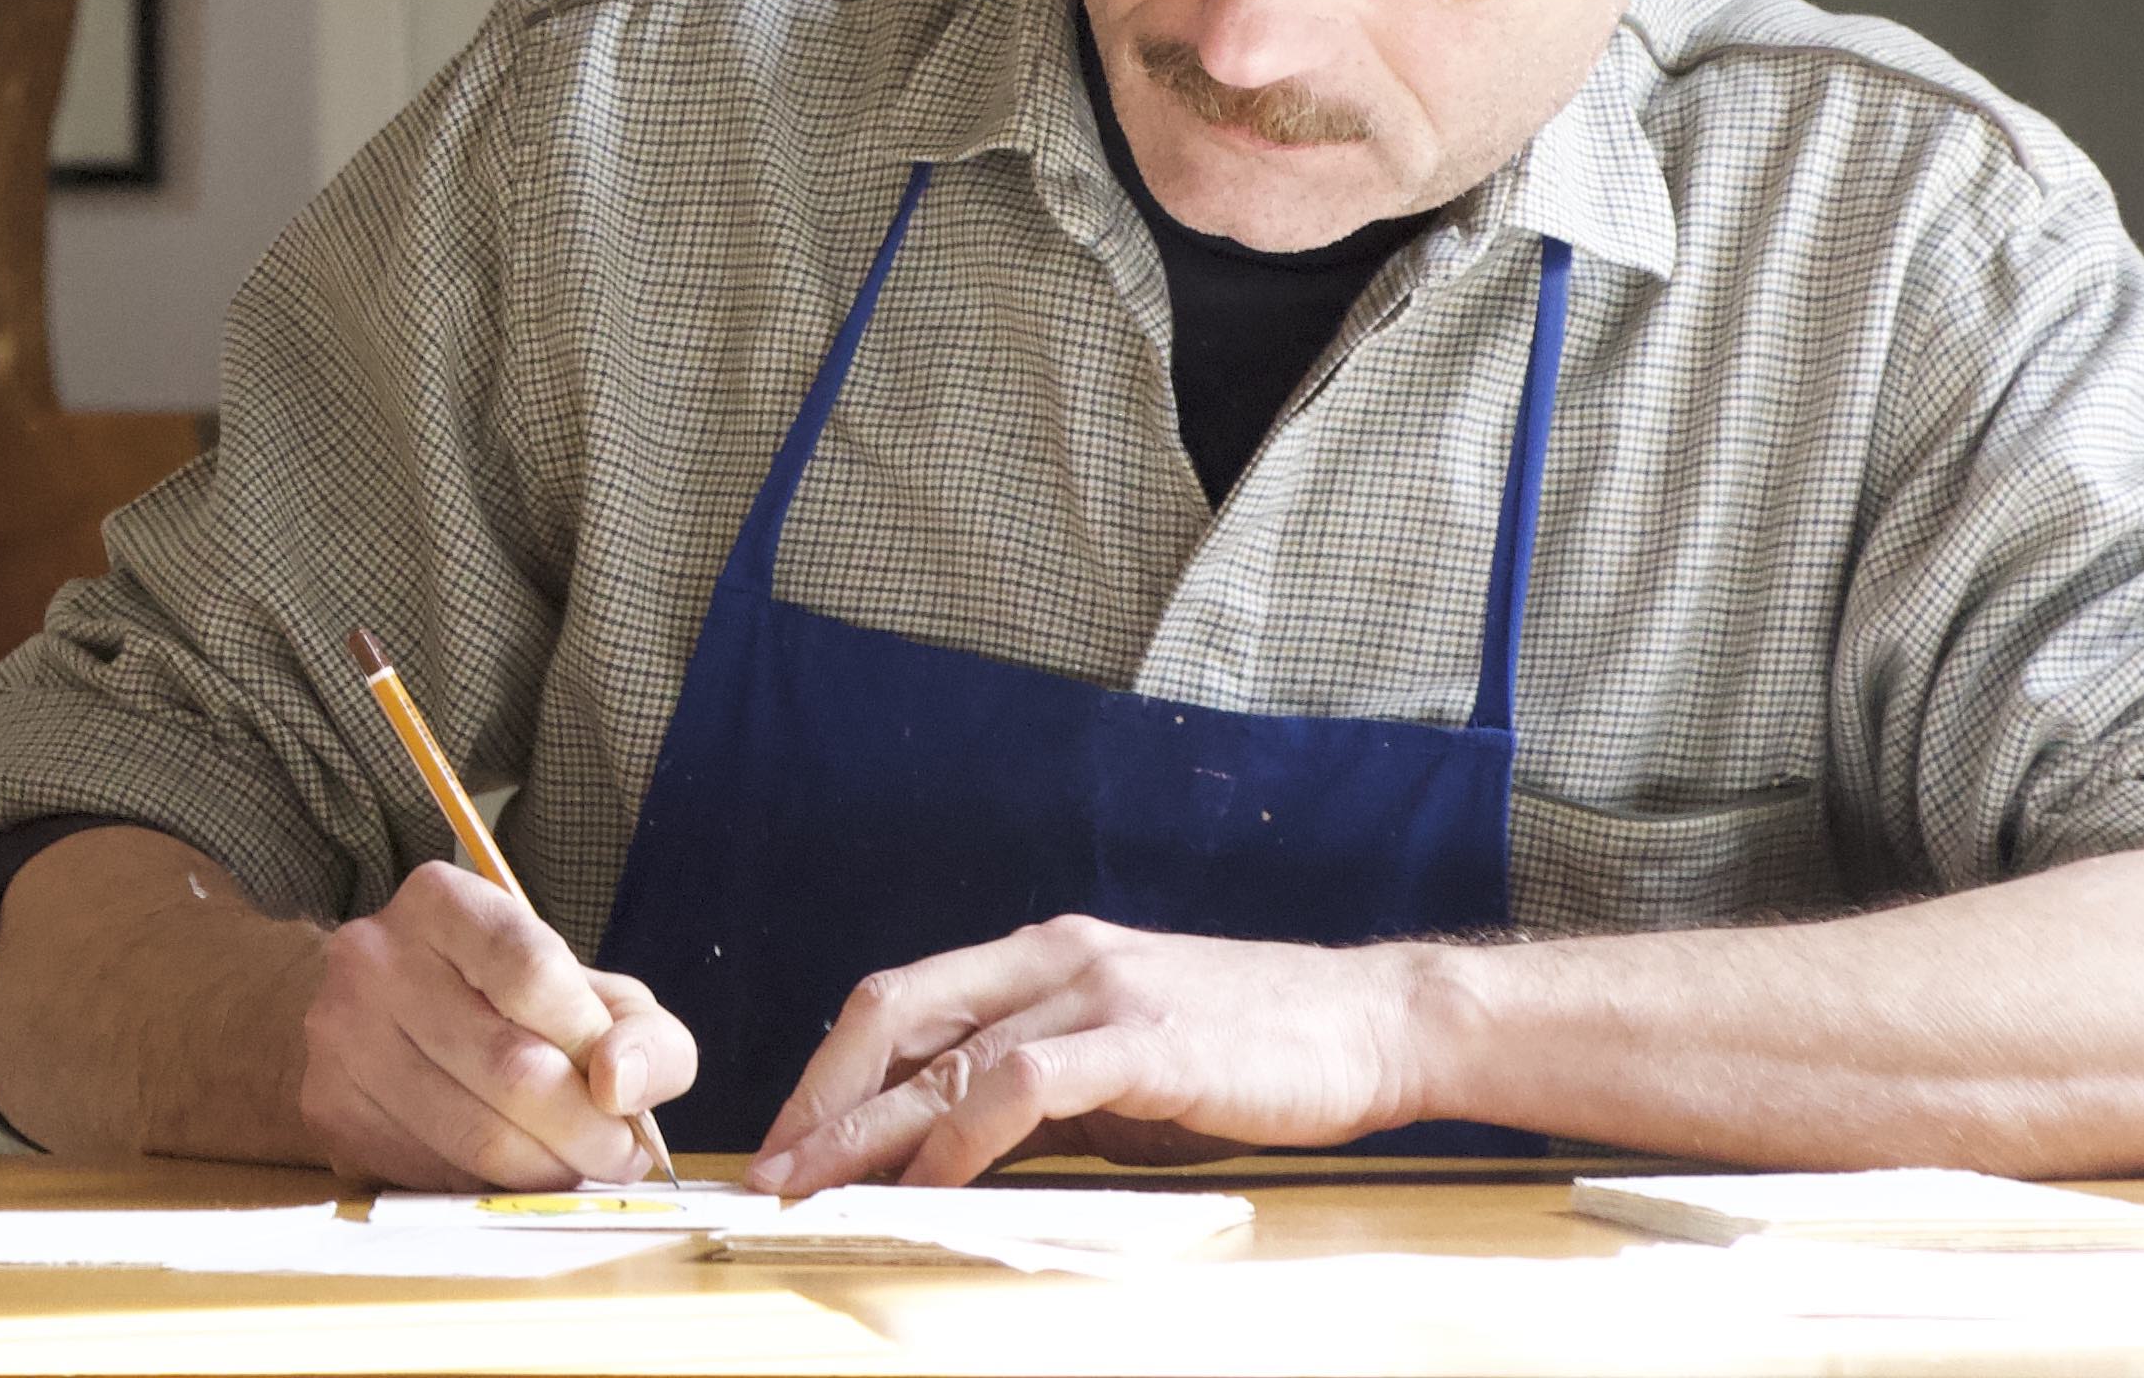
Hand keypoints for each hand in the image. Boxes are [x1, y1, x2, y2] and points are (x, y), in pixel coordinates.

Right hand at [296, 860, 698, 1186]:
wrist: (380, 1020)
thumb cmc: (502, 1004)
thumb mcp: (587, 991)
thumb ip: (640, 1032)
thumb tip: (623, 1087)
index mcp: (441, 902)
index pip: (534, 972)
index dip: (592, 1042)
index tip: (620, 1089)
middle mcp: (375, 959)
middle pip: (511, 1067)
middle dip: (587, 1130)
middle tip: (618, 1155)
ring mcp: (342, 1038)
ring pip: (476, 1136)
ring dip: (546, 1170)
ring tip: (571, 1165)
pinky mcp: (331, 1111)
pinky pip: (435, 1174)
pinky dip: (490, 1188)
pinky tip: (506, 1170)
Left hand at [747, 916, 1427, 1189]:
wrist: (1374, 1025)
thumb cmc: (1252, 1054)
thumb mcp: (1123, 1069)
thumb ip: (1039, 1096)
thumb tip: (947, 1158)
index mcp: (1045, 956)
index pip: (903, 999)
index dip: (831, 1069)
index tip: (786, 1140)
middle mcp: (1056, 958)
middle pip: (896, 1009)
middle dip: (821, 1094)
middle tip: (769, 1172)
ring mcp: (1098, 992)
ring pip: (947, 1050)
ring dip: (867, 1126)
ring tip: (815, 1188)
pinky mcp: (1143, 1041)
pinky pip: (1023, 1083)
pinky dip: (962, 1133)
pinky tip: (928, 1182)